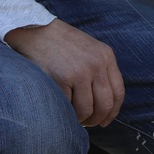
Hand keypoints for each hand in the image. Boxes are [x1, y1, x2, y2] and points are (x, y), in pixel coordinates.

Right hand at [4, 19, 124, 126]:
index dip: (113, 112)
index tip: (105, 120)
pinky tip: (61, 107)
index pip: (118, 92)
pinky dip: (65, 111)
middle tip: (86, 123)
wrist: (35, 30)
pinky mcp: (62, 78)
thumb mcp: (89, 50)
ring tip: (72, 116)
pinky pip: (68, 106)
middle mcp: (96, 64)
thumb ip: (100, 70)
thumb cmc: (60, 43)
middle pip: (105, 105)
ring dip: (79, 118)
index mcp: (106, 56)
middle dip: (96, 119)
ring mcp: (80, 71)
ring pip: (87, 110)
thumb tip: (105, 105)